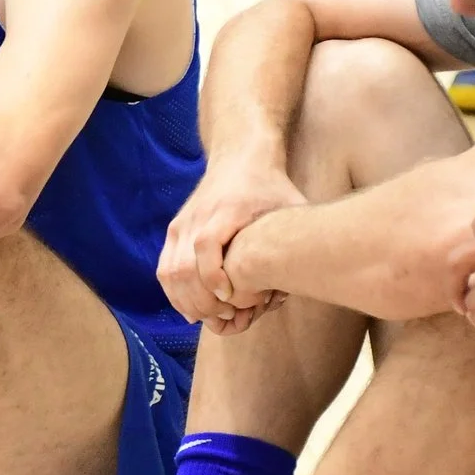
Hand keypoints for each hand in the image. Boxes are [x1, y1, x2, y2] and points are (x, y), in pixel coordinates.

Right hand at [159, 159, 305, 329]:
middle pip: (184, 266)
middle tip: (225, 317)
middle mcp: (198, 217)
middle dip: (202, 299)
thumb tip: (310, 275)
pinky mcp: (175, 230)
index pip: (206, 244)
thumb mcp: (292, 206)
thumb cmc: (272, 187)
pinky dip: (175, 293)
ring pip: (171, 272)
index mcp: (226, 209)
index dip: (213, 275)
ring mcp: (183, 224)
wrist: (240, 156)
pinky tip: (193, 309)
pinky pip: (165, 269)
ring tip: (210, 317)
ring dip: (187, 301)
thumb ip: (299, 238)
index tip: (229, 297)